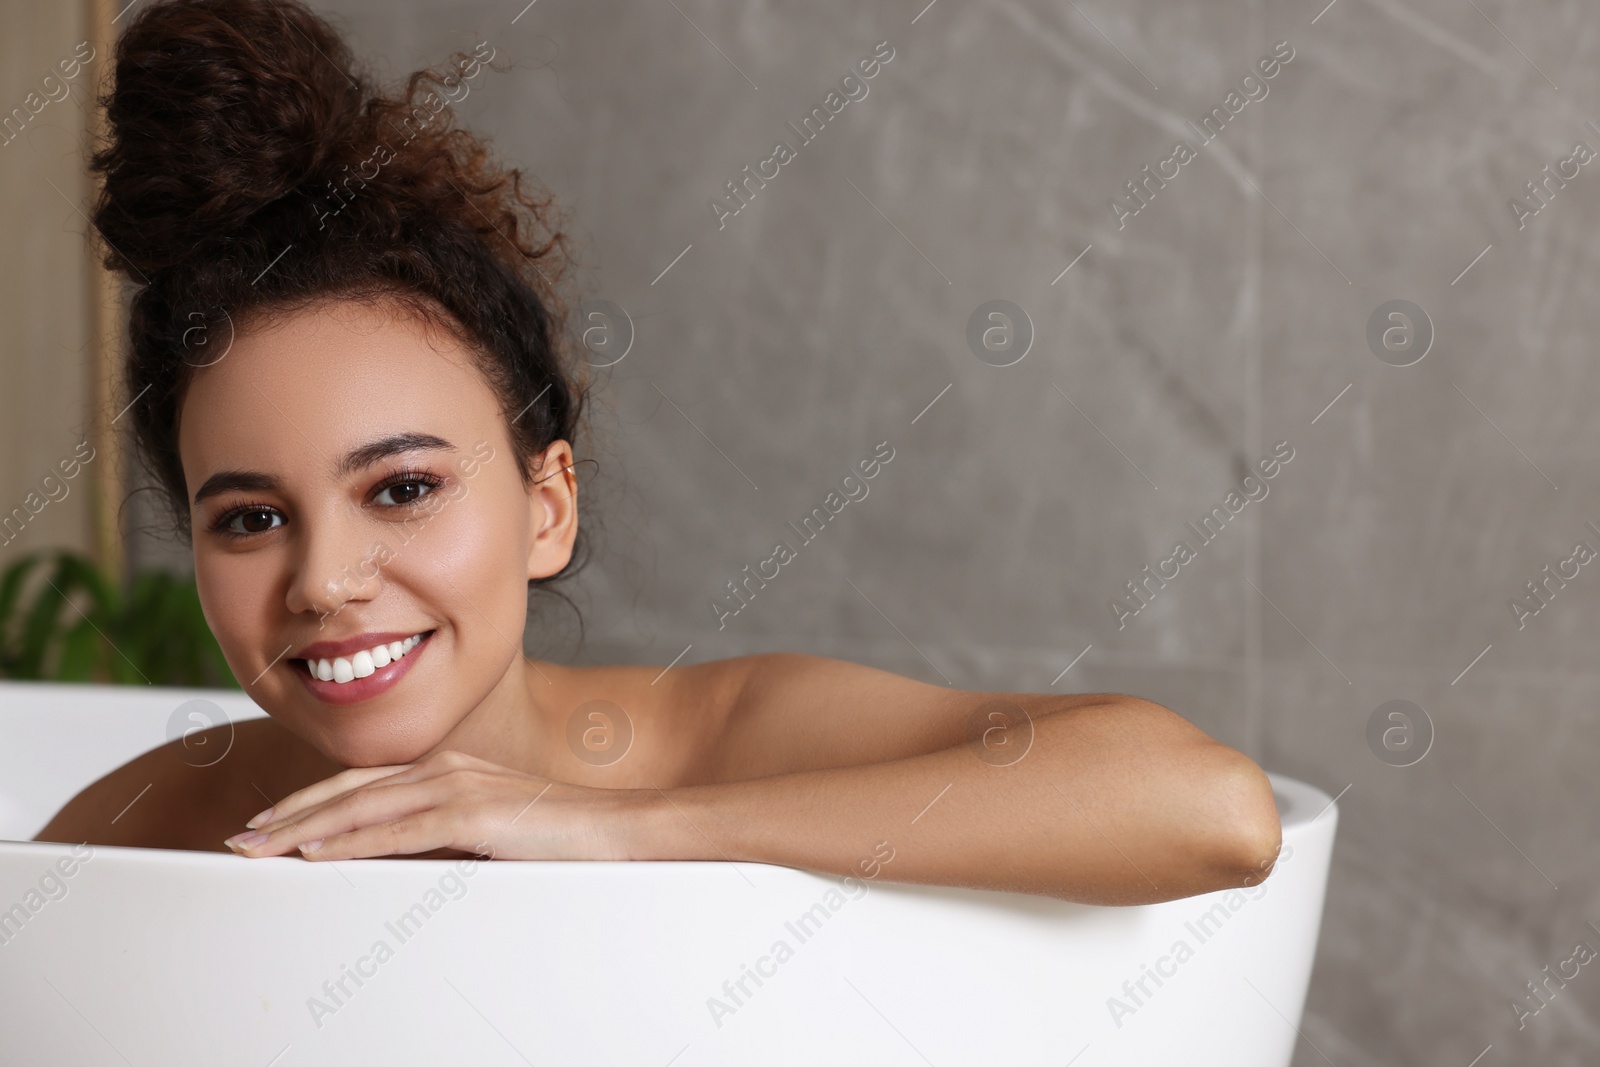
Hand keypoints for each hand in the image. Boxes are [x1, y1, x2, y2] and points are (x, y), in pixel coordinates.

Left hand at [223, 749, 655, 860]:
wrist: (618, 830)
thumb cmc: (562, 836)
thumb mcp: (491, 833)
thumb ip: (446, 837)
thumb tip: (402, 860)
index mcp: (450, 768)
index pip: (363, 783)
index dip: (311, 801)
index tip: (271, 823)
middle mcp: (446, 767)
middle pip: (349, 789)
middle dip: (290, 813)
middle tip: (243, 837)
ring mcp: (458, 787)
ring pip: (361, 807)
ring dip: (303, 829)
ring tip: (260, 847)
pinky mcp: (473, 816)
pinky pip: (396, 833)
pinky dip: (349, 841)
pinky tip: (316, 853)